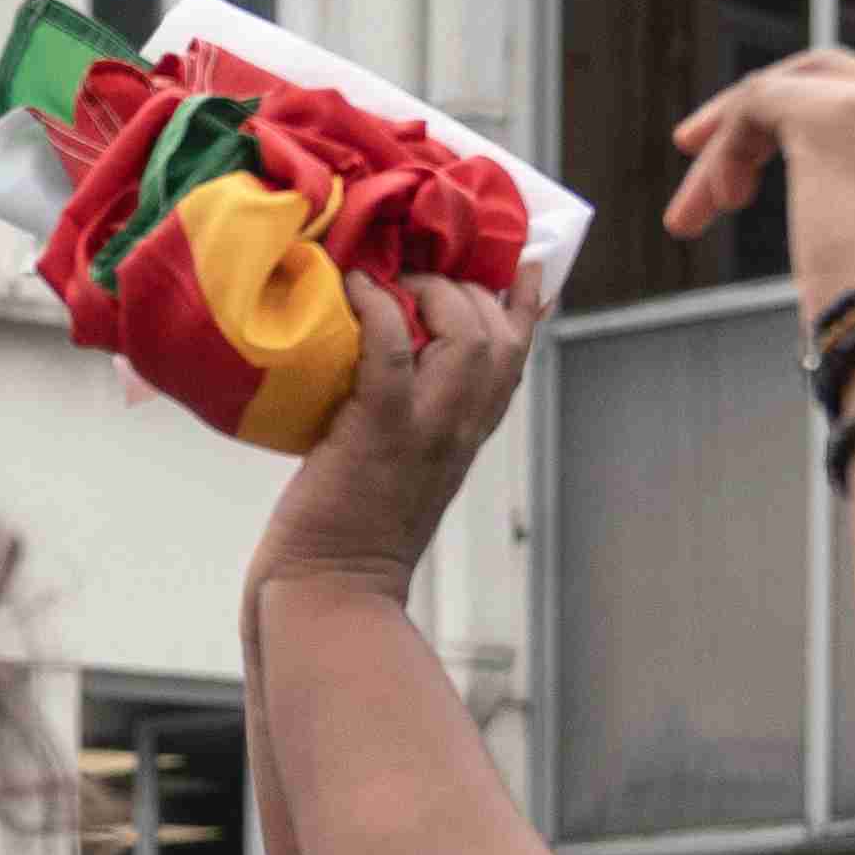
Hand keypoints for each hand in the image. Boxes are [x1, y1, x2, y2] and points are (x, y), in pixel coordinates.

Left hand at [251, 267, 550, 608]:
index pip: (517, 353)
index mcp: (469, 433)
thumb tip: (389, 365)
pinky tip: (355, 289)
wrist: (331, 592)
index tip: (522, 262)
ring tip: (391, 281)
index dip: (523, 302)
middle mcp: (462, 427)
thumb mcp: (399, 465)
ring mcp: (426, 429)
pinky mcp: (379, 431)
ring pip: (465, 337)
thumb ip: (413, 418)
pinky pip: (391, 352)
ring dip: (430, 294)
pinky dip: (375, 311)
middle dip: (467, 288)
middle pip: (499, 336)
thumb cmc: (348, 532)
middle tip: (418, 275)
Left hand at [660, 47, 854, 322]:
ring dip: (728, 147)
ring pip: (784, 93)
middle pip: (828, 82)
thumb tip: (835, 227)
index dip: (805, 133)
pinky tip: (715, 200)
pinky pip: (757, 102)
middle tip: (698, 150)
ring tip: (691, 210)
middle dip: (759, 120)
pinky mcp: (833, 113)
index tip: (758, 174)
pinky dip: (725, 148)